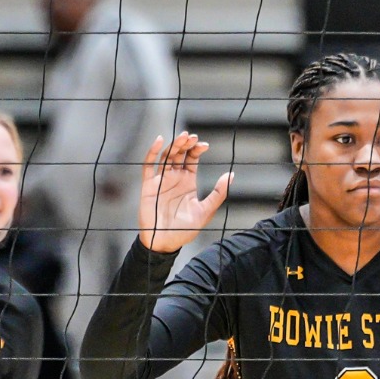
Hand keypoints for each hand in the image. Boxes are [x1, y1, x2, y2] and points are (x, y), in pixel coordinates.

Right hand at [138, 133, 232, 253]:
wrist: (165, 242)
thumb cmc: (185, 229)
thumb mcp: (205, 211)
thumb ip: (218, 193)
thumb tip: (231, 175)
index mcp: (188, 181)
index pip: (192, 159)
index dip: (197, 150)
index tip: (205, 145)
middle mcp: (174, 177)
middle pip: (179, 153)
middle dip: (185, 143)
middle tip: (192, 136)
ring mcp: (161, 180)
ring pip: (166, 156)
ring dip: (173, 145)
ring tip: (182, 137)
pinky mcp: (148, 185)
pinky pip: (148, 165)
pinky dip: (152, 152)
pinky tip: (159, 140)